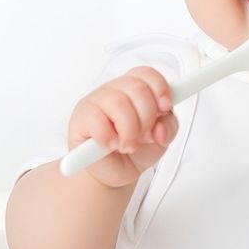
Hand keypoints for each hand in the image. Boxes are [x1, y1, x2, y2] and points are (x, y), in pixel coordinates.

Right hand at [67, 65, 178, 187]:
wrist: (113, 174)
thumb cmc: (136, 150)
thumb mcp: (161, 138)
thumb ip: (168, 126)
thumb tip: (160, 127)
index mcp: (134, 88)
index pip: (147, 74)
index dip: (160, 89)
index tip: (165, 109)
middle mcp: (114, 90)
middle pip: (137, 88)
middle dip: (147, 117)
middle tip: (144, 136)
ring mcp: (95, 101)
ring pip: (119, 103)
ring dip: (130, 131)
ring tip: (129, 146)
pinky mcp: (80, 119)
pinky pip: (97, 121)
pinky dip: (110, 138)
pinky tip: (112, 145)